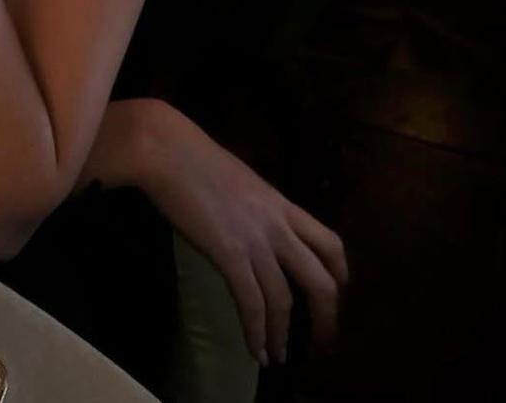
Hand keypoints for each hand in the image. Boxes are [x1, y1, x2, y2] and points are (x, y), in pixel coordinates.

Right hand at [138, 104, 346, 366]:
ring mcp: (255, 241)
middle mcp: (278, 225)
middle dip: (326, 316)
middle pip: (320, 279)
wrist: (166, 150)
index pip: (329, 243)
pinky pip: (252, 304)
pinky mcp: (230, 255)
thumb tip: (249, 222)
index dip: (339, 273)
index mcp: (281, 203)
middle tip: (320, 339)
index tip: (336, 291)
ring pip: (285, 300)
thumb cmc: (192, 155)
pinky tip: (255, 351)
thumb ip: (253, 204)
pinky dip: (257, 333)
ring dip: (283, 334)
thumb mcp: (239, 179)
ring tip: (278, 355)